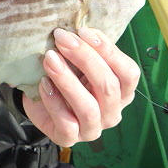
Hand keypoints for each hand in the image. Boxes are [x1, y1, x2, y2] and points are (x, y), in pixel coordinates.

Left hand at [22, 27, 140, 146]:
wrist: (39, 99)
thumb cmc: (67, 76)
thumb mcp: (80, 61)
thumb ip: (87, 49)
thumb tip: (78, 29)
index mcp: (122, 91)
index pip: (128, 72)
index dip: (108, 50)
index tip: (83, 31)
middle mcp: (112, 112)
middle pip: (108, 86)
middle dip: (84, 58)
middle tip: (62, 39)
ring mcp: (93, 128)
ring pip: (88, 107)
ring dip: (67, 80)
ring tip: (50, 59)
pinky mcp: (70, 138)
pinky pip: (66, 123)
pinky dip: (53, 102)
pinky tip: (44, 84)